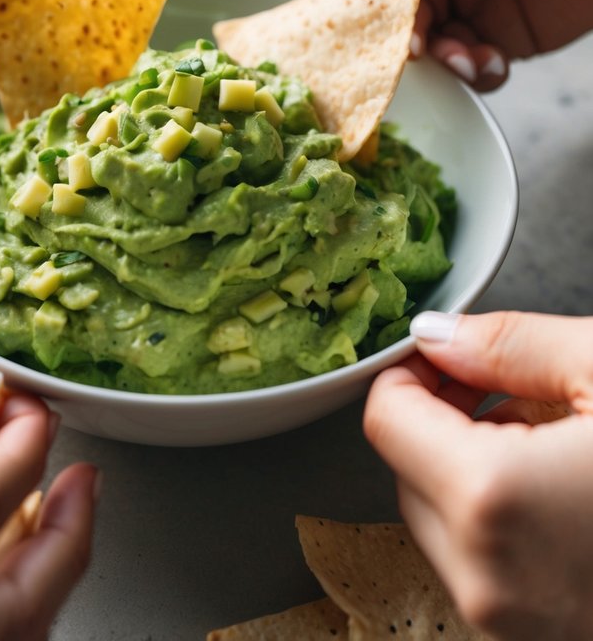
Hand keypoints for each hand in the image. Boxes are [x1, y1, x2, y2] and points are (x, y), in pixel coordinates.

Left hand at [364, 310, 592, 638]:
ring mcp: (515, 622)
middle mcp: (487, 578)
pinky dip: (501, 521)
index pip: (386, 419)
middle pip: (406, 472)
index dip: (412, 373)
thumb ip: (508, 344)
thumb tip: (437, 336)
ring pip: (441, 521)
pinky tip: (560, 489)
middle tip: (503, 387)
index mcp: (491, 502)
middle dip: (441, 419)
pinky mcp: (543, 637)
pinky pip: (484, 565)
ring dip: (471, 470)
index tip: (449, 356)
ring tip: (546, 436)